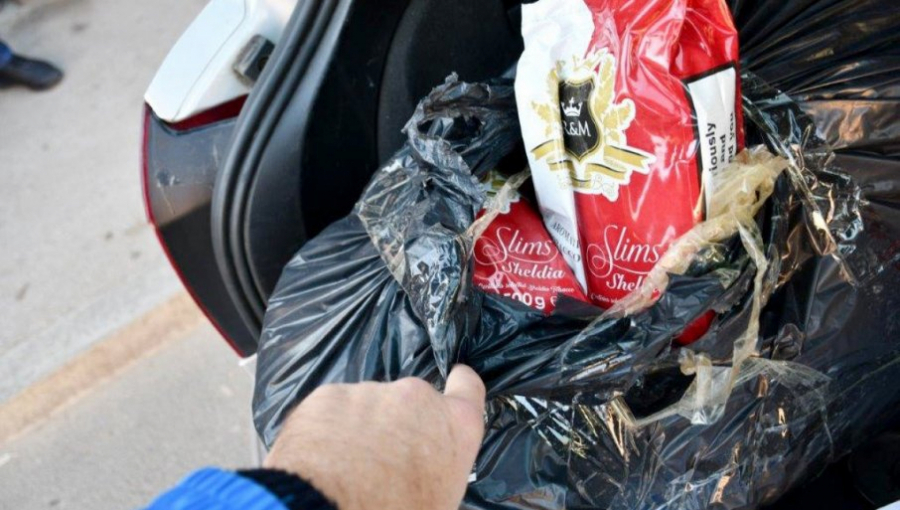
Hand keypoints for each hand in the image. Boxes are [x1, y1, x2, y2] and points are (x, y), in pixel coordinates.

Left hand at [264, 365, 485, 509]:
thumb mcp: (440, 496)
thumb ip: (440, 460)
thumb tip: (426, 464)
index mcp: (454, 425)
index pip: (468, 386)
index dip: (461, 383)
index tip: (456, 380)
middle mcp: (417, 397)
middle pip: (411, 401)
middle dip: (399, 421)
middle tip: (384, 458)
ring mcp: (371, 391)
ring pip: (369, 405)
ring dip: (362, 426)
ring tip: (349, 465)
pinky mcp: (330, 395)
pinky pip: (334, 409)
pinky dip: (329, 427)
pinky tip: (324, 458)